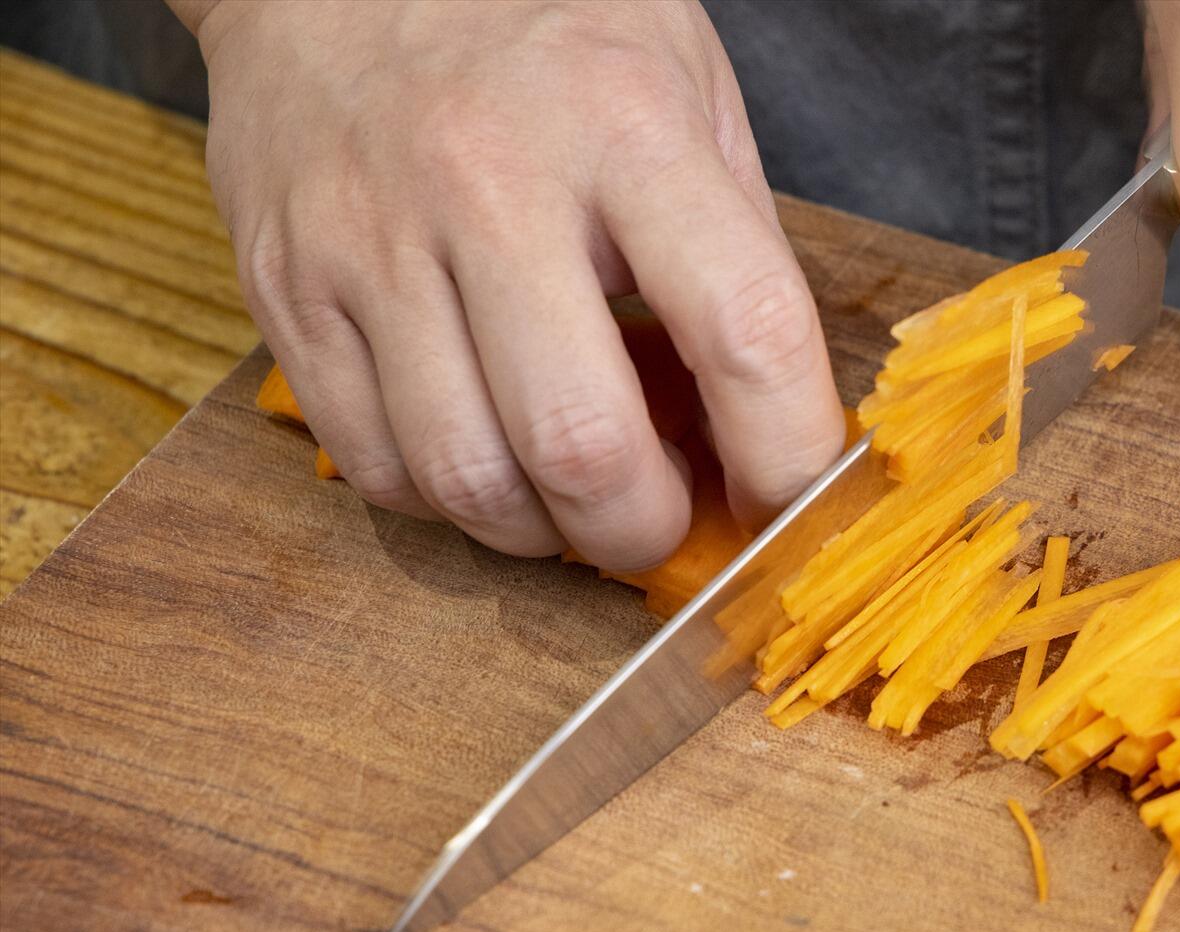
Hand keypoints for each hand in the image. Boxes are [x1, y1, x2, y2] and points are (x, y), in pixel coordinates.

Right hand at [175, 0, 844, 568]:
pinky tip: (486, 453)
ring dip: (545, 531)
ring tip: (573, 494)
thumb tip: (771, 431)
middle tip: (665, 516)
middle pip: (582, 444)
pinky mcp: (287, 288)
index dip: (786, 456)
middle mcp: (491, 184)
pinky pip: (374, 463)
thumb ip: (737, 256)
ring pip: (467, 477)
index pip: (744, 331)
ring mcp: (370, 241)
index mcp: (627, 125)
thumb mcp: (686, 95)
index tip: (790, 499)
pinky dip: (449, 501)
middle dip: (646, 528)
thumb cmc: (542, 34)